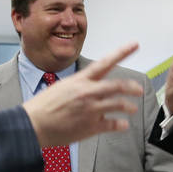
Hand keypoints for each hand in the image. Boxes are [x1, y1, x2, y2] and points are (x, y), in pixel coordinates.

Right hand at [22, 42, 143, 147]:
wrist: (33, 125)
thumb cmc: (43, 107)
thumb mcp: (61, 87)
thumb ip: (79, 87)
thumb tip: (90, 89)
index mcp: (80, 80)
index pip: (105, 62)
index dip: (122, 52)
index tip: (134, 45)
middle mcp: (88, 92)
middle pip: (118, 85)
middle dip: (132, 87)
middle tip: (138, 89)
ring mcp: (91, 109)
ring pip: (119, 104)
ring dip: (128, 106)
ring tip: (132, 108)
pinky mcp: (91, 126)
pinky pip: (113, 124)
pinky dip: (120, 124)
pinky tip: (122, 124)